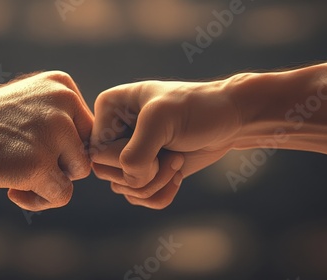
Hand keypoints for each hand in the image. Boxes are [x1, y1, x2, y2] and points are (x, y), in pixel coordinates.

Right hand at [0, 71, 93, 210]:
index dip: (65, 148)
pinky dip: (40, 200)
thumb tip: (93, 160)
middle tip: (27, 164)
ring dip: (52, 182)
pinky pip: (62, 194)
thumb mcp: (32, 105)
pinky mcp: (39, 163)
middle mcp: (64, 103)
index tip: (35, 151)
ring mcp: (53, 132)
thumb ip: (64, 123)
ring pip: (79, 173)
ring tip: (21, 178)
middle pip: (87, 150)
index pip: (87, 129)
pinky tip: (13, 191)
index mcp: (63, 85)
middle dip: (61, 165)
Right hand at [91, 79, 240, 208]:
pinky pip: (137, 198)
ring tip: (177, 160)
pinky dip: (161, 194)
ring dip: (155, 183)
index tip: (159, 141)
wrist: (230, 120)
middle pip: (105, 172)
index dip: (125, 158)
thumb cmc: (197, 109)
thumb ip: (135, 154)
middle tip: (171, 155)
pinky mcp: (143, 171)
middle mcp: (113, 131)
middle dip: (143, 173)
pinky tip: (177, 176)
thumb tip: (128, 183)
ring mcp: (127, 152)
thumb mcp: (161, 121)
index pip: (97, 151)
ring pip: (122, 188)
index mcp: (108, 108)